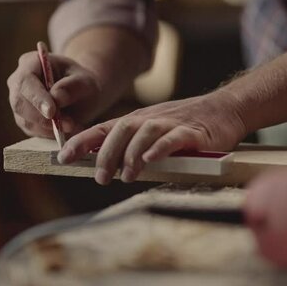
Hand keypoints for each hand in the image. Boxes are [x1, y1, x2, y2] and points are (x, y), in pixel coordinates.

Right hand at [7, 51, 100, 137]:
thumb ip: (73, 86)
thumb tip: (56, 97)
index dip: (36, 97)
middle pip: (19, 102)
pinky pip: (31, 130)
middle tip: (69, 124)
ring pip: (24, 119)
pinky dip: (49, 133)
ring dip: (49, 127)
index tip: (51, 112)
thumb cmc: (82, 83)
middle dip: (42, 117)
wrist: (82, 95)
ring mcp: (19, 101)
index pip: (25, 80)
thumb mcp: (86, 81)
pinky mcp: (23, 119)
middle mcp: (18, 81)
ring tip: (73, 125)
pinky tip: (66, 128)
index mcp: (31, 62)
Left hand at [58, 90, 246, 184]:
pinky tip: (152, 159)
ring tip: (126, 176)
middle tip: (101, 178)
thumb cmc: (185, 124)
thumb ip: (133, 146)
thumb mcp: (153, 131)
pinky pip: (173, 138)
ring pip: (144, 134)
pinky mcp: (192, 132)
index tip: (62, 157)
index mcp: (136, 121)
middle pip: (120, 132)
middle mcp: (149, 119)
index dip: (81, 142)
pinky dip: (161, 147)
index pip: (102, 130)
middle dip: (106, 154)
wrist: (224, 109)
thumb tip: (106, 165)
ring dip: (132, 155)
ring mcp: (170, 123)